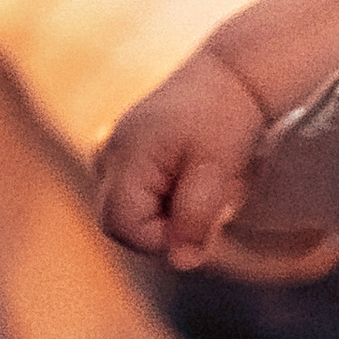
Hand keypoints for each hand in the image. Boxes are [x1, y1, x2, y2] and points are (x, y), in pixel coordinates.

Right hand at [100, 46, 269, 267]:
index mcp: (125, 155)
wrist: (231, 76)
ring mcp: (110, 152)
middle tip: (206, 207)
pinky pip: (132, 194)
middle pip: (119, 223)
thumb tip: (180, 262)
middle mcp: (107, 154)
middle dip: (162, 228)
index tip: (203, 225)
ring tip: (201, 188)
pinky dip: (160, 199)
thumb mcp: (218, 168)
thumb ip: (195, 215)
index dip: (162, 239)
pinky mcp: (122, 154)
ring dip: (163, 214)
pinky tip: (189, 180)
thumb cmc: (227, 117)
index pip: (124, 227)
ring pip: (126, 211)